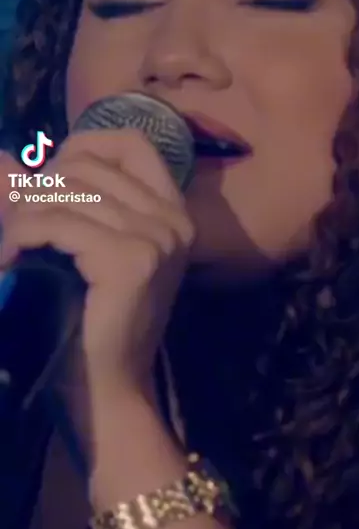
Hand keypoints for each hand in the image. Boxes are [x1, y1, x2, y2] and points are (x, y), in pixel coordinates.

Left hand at [0, 128, 193, 386]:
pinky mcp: (131, 260)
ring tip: (11, 246)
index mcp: (172, 210)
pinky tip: (11, 258)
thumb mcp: (89, 248)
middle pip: (86, 167)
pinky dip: (22, 236)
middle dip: (37, 191)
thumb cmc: (95, 319)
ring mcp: (156, 238)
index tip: (48, 176)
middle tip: (18, 229)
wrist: (108, 386)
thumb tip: (3, 160)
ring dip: (22, 217)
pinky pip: (57, 224)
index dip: (84, 144)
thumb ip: (61, 201)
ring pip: (65, 194)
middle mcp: (172, 218)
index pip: (131, 142)